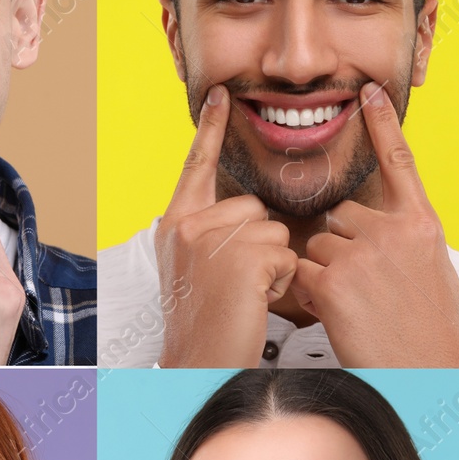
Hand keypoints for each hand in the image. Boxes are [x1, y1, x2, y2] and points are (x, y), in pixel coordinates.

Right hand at [154, 84, 298, 366]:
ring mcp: (212, 240)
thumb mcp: (192, 270)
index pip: (196, 166)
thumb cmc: (203, 326)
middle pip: (251, 206)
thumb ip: (209, 235)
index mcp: (174, 226)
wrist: (197, 363)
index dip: (211, 130)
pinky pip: (284, 254)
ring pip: (272, 231)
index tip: (220, 96)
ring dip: (273, 265)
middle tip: (237, 283)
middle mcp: (187, 226)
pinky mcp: (241, 257)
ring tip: (245, 295)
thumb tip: (247, 216)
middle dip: (259, 242)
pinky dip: (280, 282)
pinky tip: (254, 301)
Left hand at [292, 82, 458, 366]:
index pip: (399, 163)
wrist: (426, 369)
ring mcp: (362, 255)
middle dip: (337, 245)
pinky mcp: (332, 282)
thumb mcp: (430, 269)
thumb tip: (384, 226)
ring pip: (314, 246)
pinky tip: (336, 313)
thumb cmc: (429, 328)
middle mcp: (393, 232)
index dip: (382, 126)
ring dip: (321, 272)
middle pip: (338, 216)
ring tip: (353, 303)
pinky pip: (299, 274)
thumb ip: (404, 239)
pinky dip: (307, 293)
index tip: (368, 92)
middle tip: (361, 284)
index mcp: (421, 224)